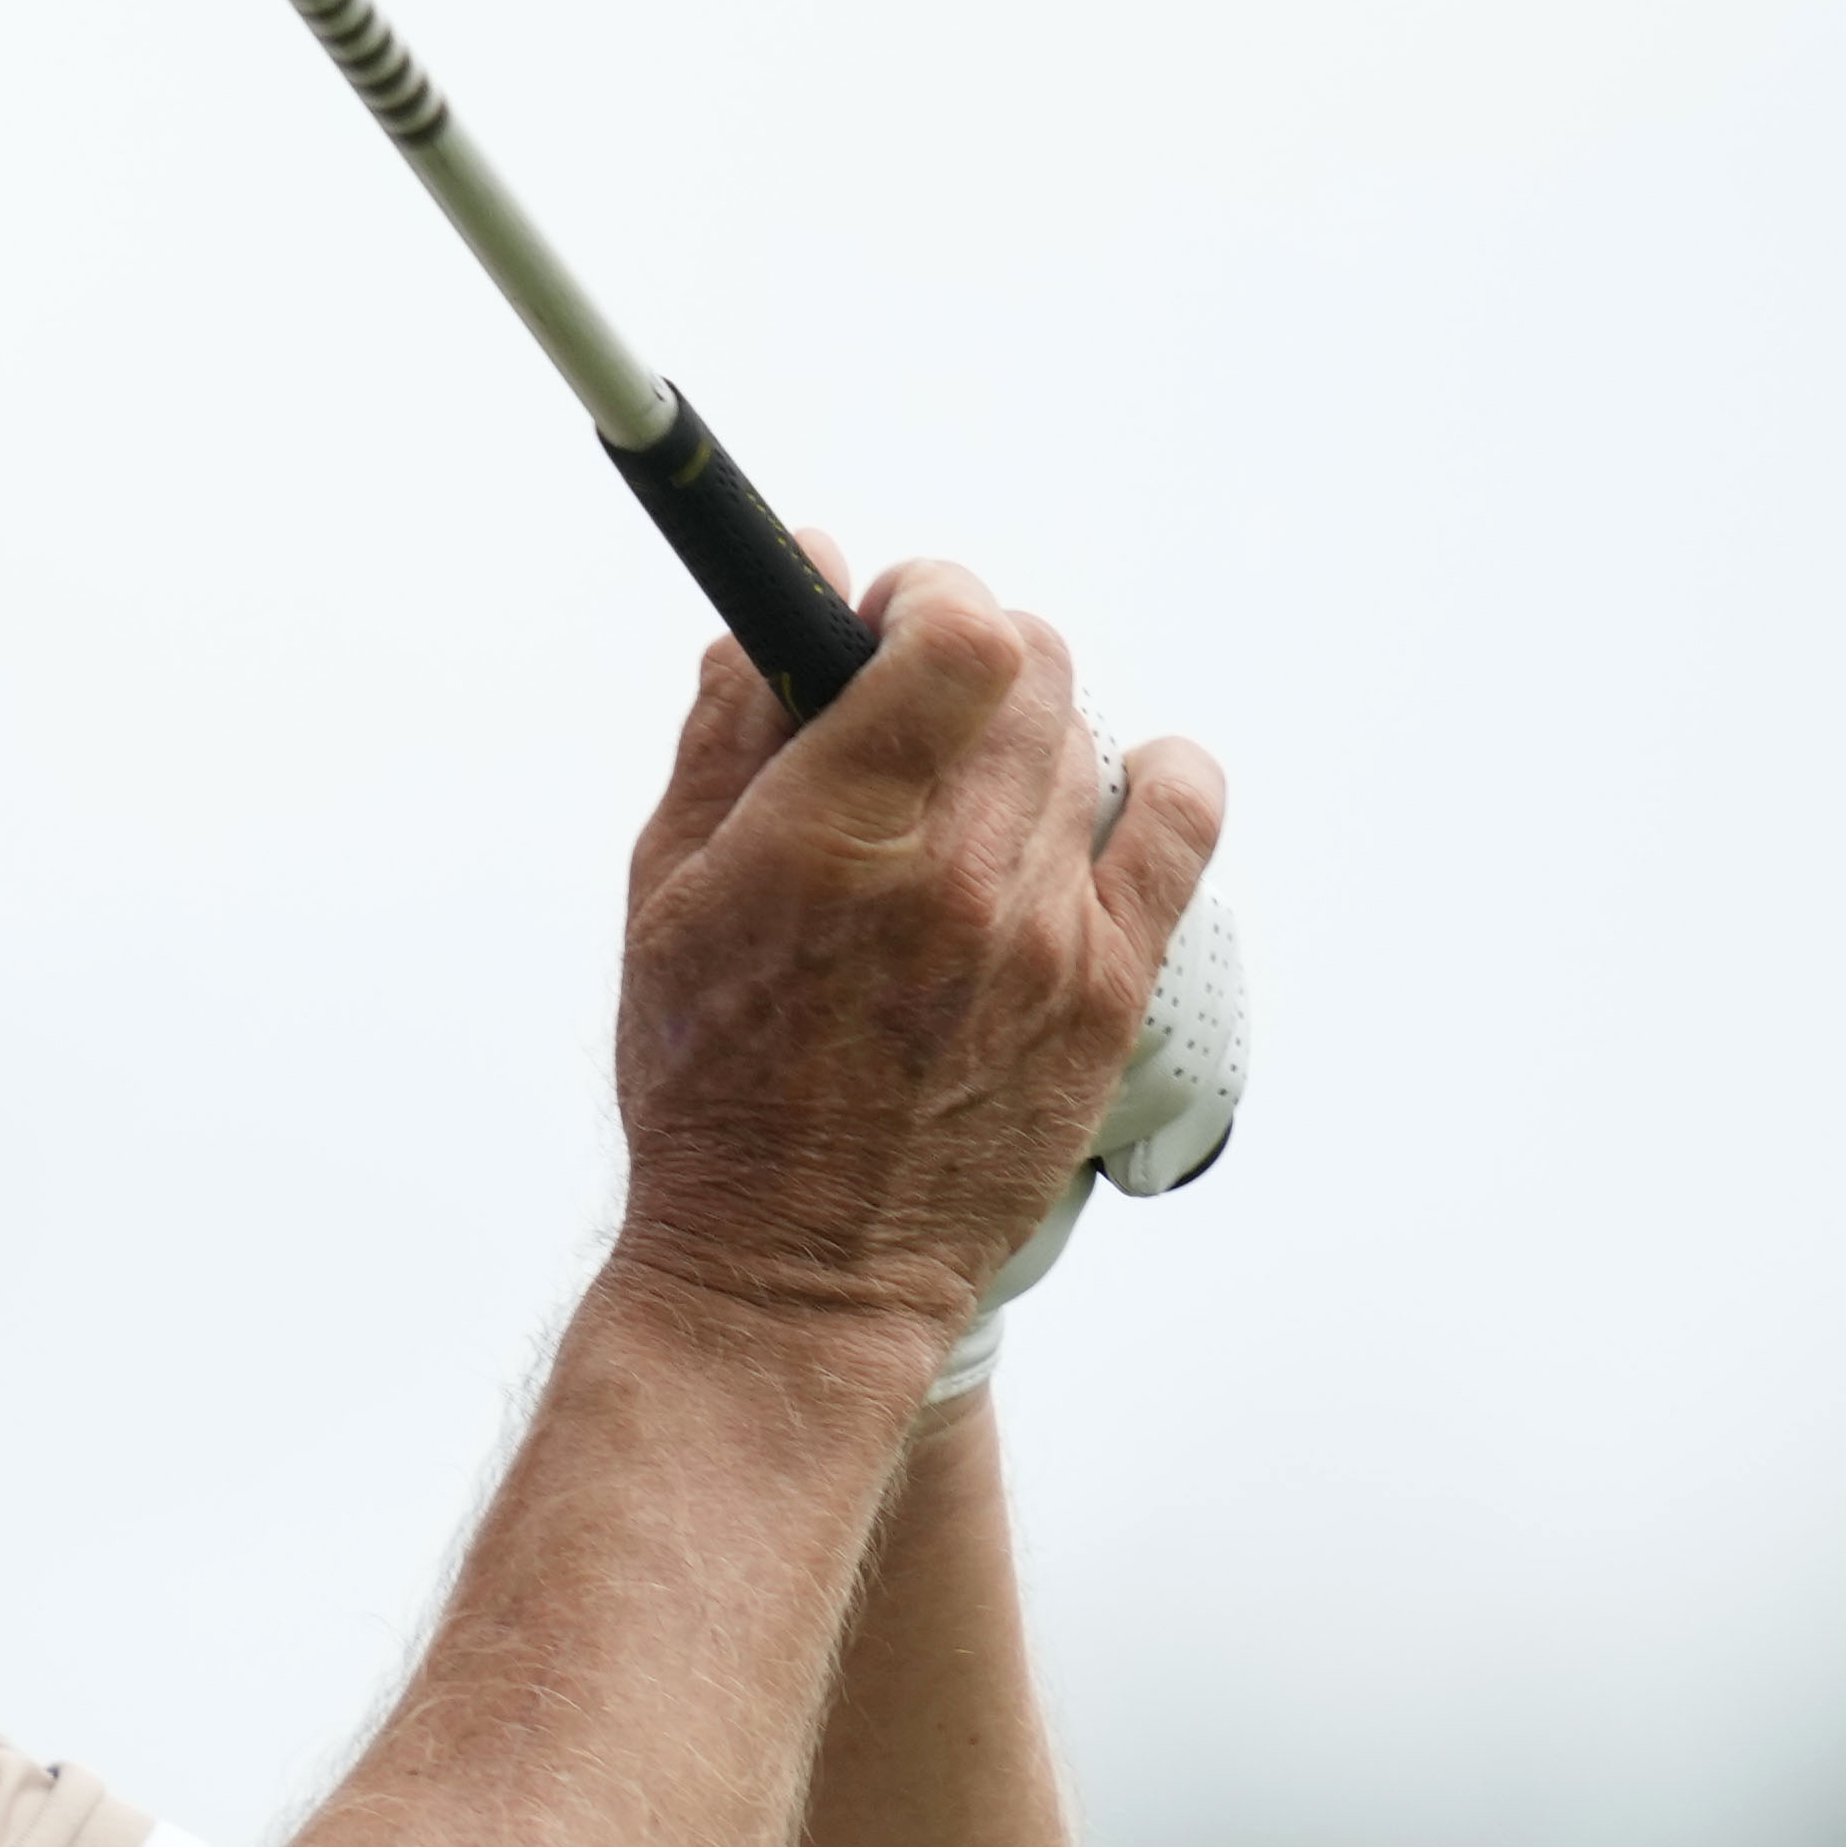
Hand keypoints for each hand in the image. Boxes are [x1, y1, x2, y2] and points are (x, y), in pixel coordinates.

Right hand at [608, 560, 1224, 1355]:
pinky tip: (1111, 789)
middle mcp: (959, 874)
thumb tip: (798, 579)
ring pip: (1086, 739)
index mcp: (838, 835)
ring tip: (972, 777)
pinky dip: (1158, 778)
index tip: (887, 610)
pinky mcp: (1108, 992)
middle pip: (1031, 668)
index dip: (926, 593)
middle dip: (968, 650)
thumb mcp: (667, 891)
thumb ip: (731, 725)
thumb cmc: (710, 1083)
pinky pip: (1178, 825)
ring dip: (1028, 724)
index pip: (956, 633)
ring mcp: (1048, 935)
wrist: (795, 1266)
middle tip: (916, 694)